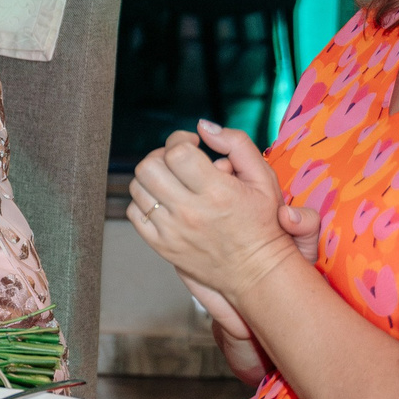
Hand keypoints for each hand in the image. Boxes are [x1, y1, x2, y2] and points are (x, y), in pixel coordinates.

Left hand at [125, 121, 296, 307]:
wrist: (257, 272)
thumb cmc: (263, 223)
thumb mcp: (263, 178)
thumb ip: (237, 144)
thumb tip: (203, 126)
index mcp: (217, 192)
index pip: (176, 152)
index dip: (180, 139)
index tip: (192, 143)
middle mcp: (190, 212)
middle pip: (149, 167)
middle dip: (161, 155)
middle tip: (176, 160)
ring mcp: (172, 232)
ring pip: (137, 188)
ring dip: (152, 177)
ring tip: (171, 179)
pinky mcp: (162, 247)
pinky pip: (135, 215)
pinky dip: (144, 202)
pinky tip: (164, 201)